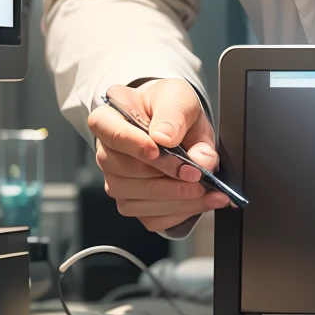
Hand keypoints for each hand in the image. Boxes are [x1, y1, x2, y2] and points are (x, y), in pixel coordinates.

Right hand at [87, 78, 228, 233]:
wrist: (176, 124)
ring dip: (175, 198)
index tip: (158, 148)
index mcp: (109, 117)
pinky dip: (178, 213)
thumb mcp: (178, 97)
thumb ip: (177, 116)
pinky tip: (201, 201)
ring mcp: (116, 180)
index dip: (132, 143)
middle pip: (125, 170)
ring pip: (136, 199)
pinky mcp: (132, 202)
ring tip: (208, 190)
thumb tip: (173, 142)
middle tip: (197, 173)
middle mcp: (106, 152)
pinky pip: (150, 217)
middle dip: (166, 175)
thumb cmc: (170, 108)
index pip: (108, 130)